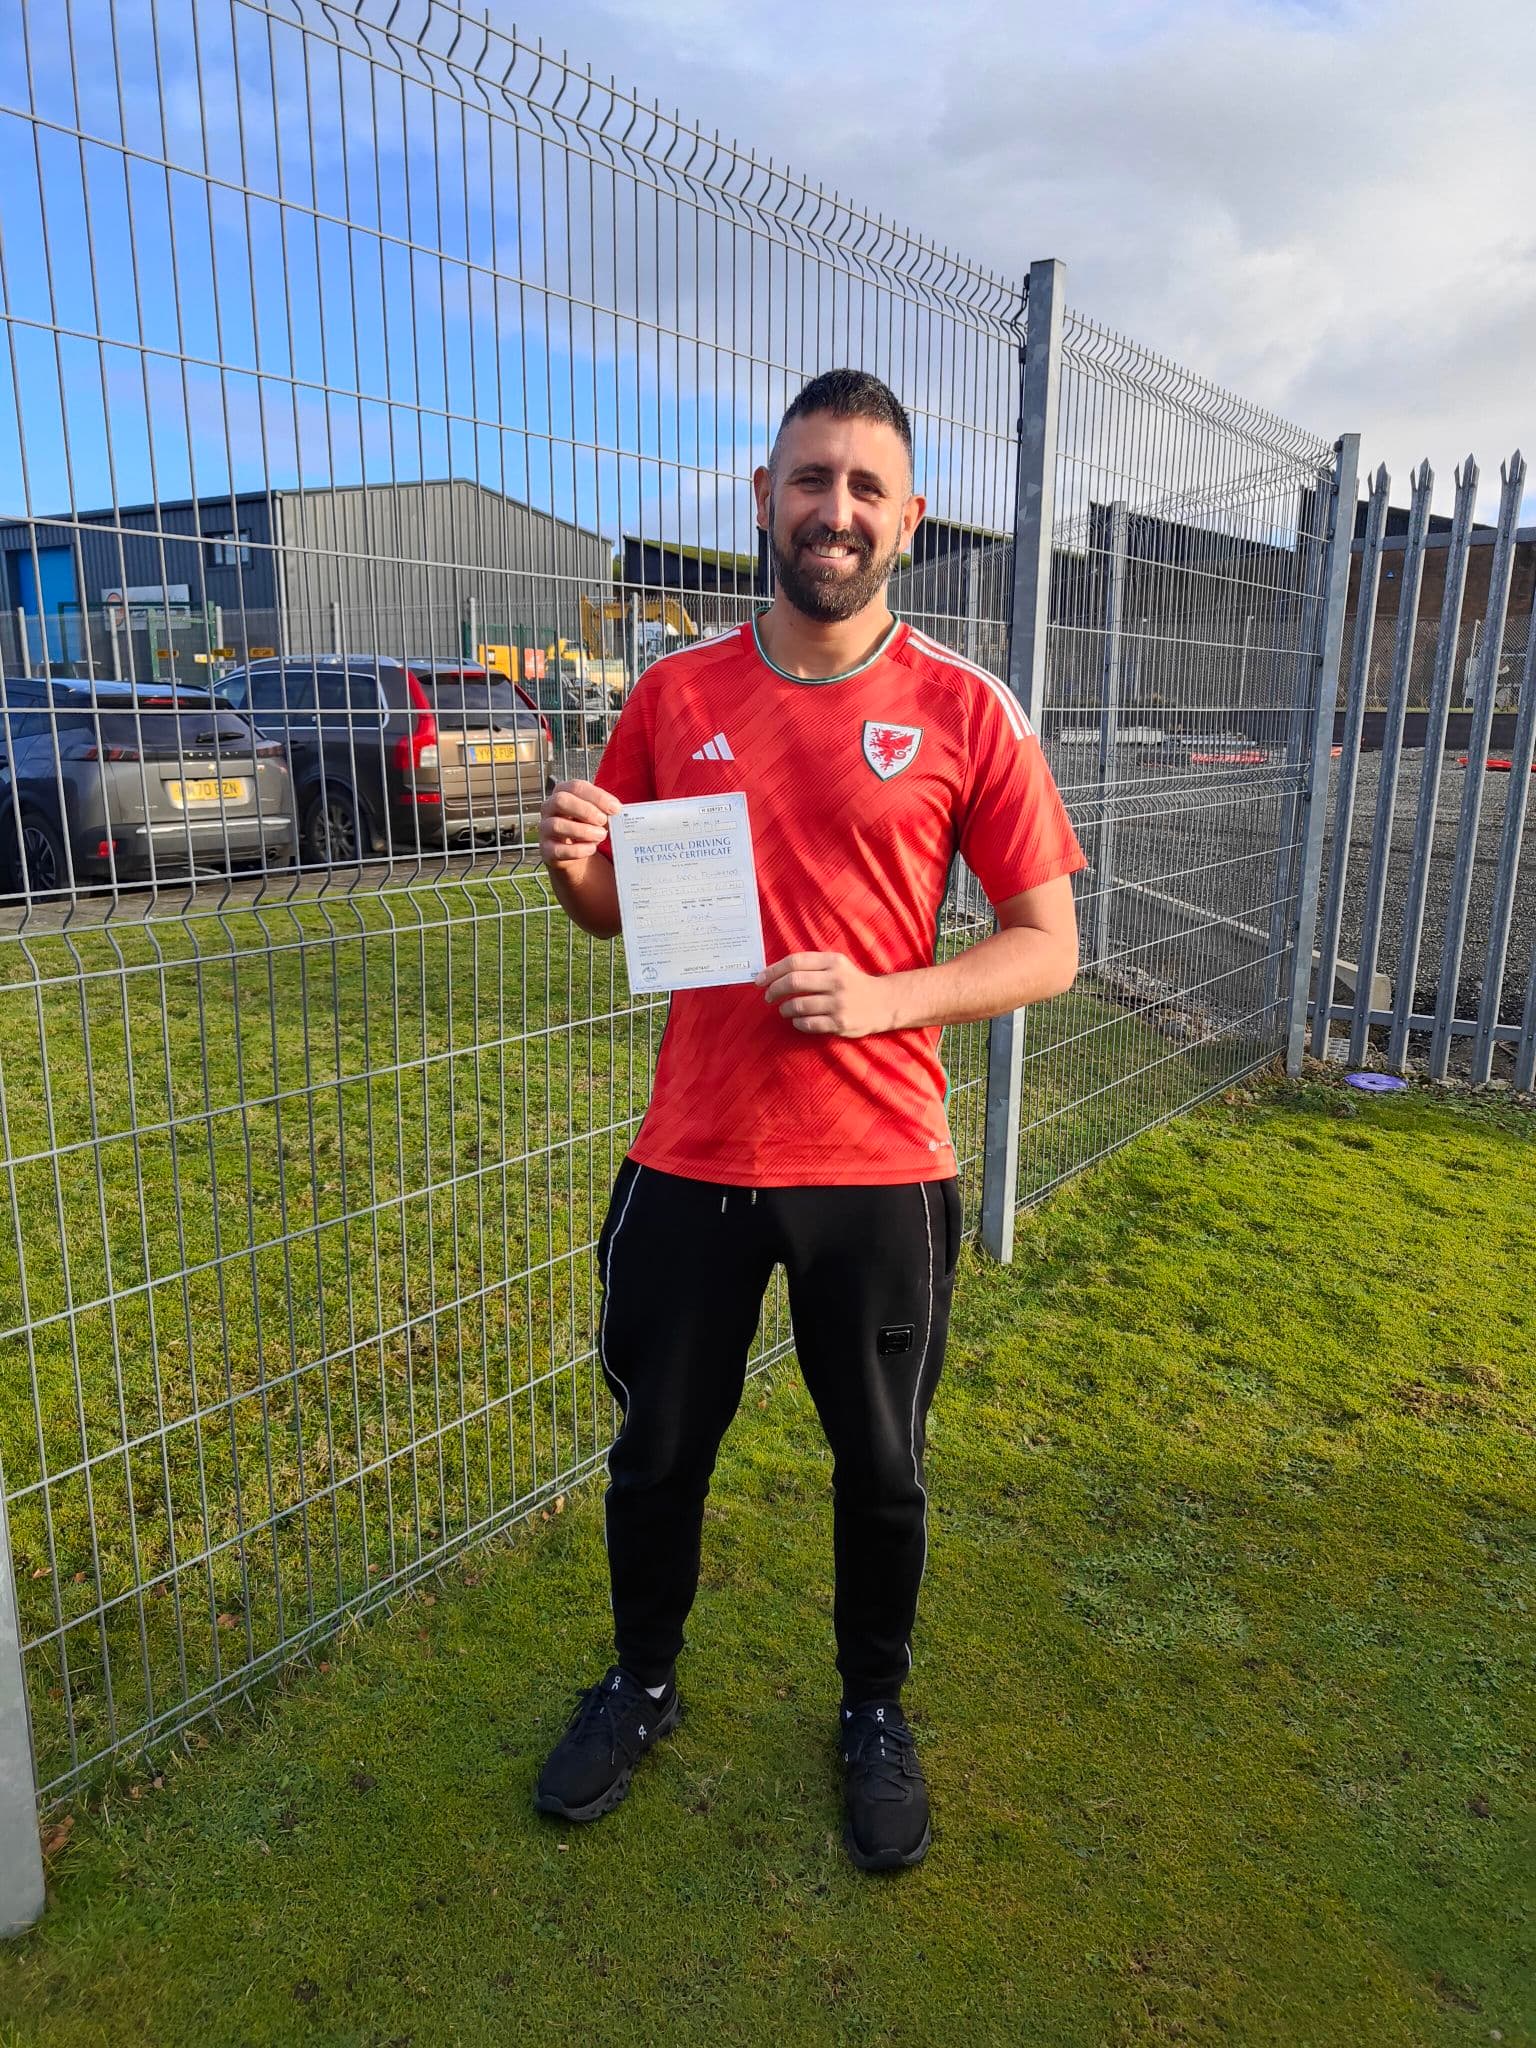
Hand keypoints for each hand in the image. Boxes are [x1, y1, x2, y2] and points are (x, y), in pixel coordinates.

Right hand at [538, 779, 620, 869]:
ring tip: (601, 835)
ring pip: (557, 825)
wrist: (576, 852)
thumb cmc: (588, 825)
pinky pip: (557, 850)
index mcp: (563, 792)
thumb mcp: (597, 813)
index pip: (576, 786)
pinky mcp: (546, 851)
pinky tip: (591, 849)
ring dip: (583, 831)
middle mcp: (549, 808)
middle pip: (560, 800)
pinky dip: (577, 850)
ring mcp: (545, 829)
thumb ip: (605, 809)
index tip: (615, 808)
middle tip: (603, 820)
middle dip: (585, 810)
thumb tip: (618, 810)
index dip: (597, 796)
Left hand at [755, 952, 901, 1036]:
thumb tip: (773, 972)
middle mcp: (836, 980)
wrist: (885, 1003)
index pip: (795, 962)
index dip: (772, 971)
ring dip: (785, 1009)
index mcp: (833, 962)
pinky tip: (798, 1021)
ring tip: (784, 1010)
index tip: (759, 980)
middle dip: (774, 990)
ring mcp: (839, 1003)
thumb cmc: (853, 983)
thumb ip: (811, 966)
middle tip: (768, 997)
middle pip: (793, 982)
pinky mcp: (840, 1023)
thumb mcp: (837, 965)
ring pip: (798, 1005)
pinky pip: (808, 1024)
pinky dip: (797, 1023)